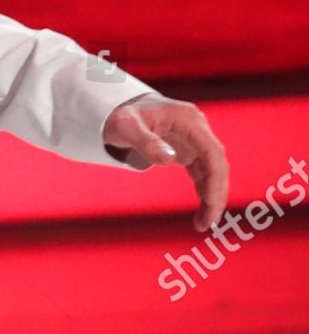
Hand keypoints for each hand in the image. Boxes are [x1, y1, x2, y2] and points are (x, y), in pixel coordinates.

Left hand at [102, 95, 228, 231]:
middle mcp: (197, 129)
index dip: (215, 177)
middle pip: (216, 163)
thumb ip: (146, 142)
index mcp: (188, 120)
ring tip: (203, 224)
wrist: (116, 109)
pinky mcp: (188, 151)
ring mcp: (194, 140)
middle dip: (216, 193)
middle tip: (208, 222)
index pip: (211, 151)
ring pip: (212, 171)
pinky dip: (203, 192)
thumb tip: (169, 160)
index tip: (211, 201)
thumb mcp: (126, 126)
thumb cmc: (119, 115)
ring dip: (211, 197)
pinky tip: (202, 212)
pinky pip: (201, 173)